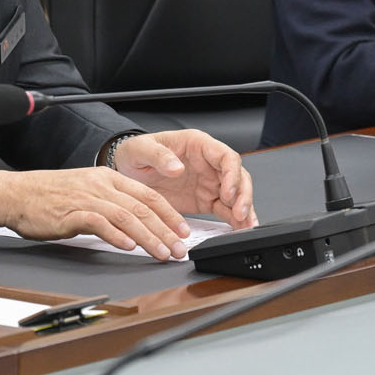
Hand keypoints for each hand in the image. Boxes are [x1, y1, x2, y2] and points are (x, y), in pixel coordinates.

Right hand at [0, 167, 194, 259]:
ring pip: (126, 216)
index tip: (183, 231)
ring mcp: (86, 198)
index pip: (148, 194)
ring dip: (148, 237)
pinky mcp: (70, 212)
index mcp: (108, 178)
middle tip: (179, 248)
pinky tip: (129, 247)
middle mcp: (100, 185)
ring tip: (161, 252)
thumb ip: (112, 205)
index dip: (169, 214)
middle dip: (165, 230)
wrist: (17, 194)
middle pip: (142, 207)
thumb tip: (137, 227)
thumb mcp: (87, 192)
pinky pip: (99, 223)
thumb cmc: (50, 196)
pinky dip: (116, 235)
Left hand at [110, 130, 256, 229]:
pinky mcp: (205, 200)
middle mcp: (208, 163)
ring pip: (237, 195)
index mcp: (197, 144)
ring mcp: (209, 182)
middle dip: (243, 195)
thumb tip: (177, 167)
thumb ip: (158, 156)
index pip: (225, 156)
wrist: (127, 170)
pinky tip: (240, 230)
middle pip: (238, 176)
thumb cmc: (136, 152)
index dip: (232, 174)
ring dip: (244, 210)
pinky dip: (234, 220)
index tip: (228, 191)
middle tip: (240, 213)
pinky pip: (225, 210)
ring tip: (246, 227)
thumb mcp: (140, 149)